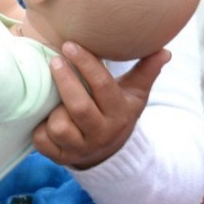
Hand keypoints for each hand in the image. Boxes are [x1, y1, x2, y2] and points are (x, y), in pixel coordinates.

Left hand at [32, 43, 169, 168]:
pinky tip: (44, 118)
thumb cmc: (118, 112)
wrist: (109, 153)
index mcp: (119, 114)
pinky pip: (42, 142)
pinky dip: (39, 129)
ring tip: (51, 97)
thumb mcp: (135, 94)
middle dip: (64, 81)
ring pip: (59, 127)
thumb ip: (146, 72)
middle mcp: (101, 133)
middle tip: (54, 61)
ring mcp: (79, 148)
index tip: (69, 45)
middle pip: (79, 107)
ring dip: (52, 110)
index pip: (103, 86)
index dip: (86, 64)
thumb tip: (164, 51)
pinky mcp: (60, 158)